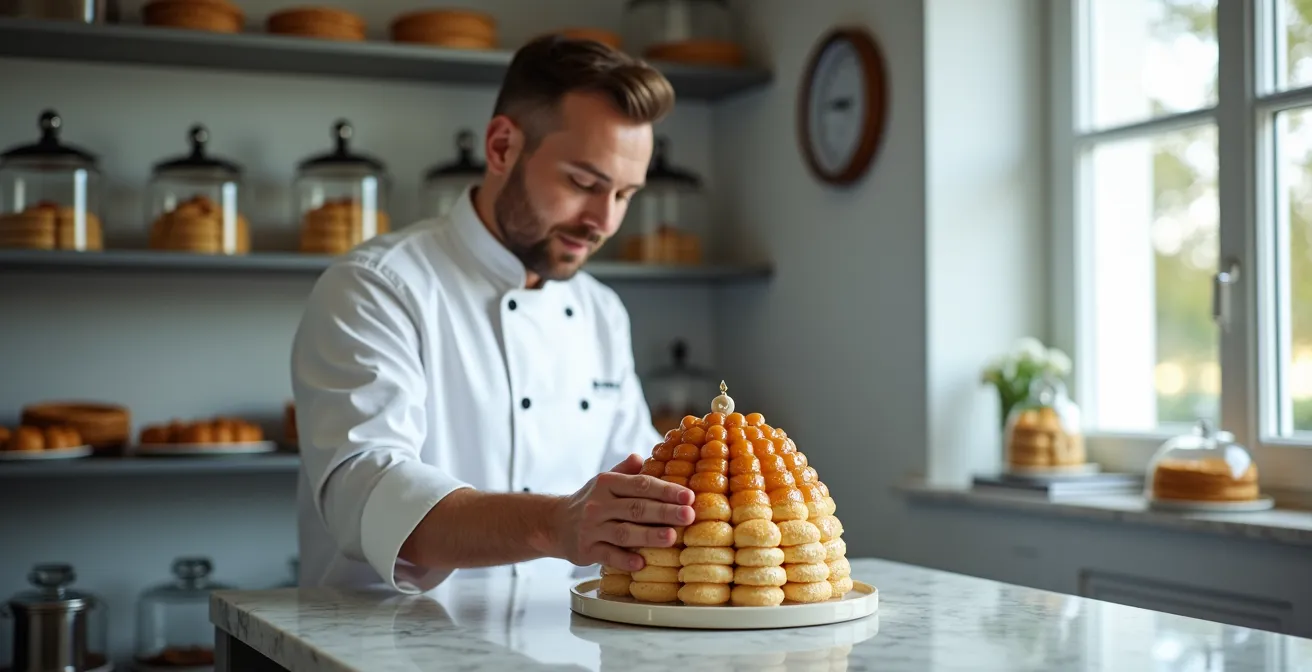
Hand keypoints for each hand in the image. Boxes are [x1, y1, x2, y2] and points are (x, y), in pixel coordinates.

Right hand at [550, 453, 694, 570]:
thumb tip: (643, 456)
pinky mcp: (585, 550)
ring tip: (672, 538)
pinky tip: (642, 564)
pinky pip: (607, 555)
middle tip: (689, 515)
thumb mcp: (605, 481)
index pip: (640, 485)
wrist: (554, 523)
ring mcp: (591, 528)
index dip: (666, 490)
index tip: (689, 496)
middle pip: (636, 508)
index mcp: (607, 483)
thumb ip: (626, 471)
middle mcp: (598, 504)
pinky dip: (624, 560)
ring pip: (624, 532)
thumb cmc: (591, 501)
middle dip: (664, 512)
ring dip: (649, 536)